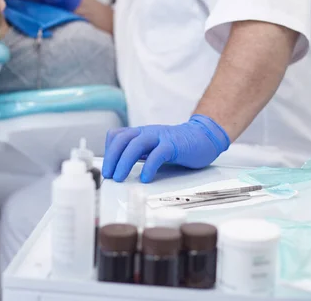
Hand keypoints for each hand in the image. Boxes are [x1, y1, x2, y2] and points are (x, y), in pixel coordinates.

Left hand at [102, 115, 229, 182]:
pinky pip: (158, 154)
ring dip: (124, 162)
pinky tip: (145, 178)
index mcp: (141, 133)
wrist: (203, 137)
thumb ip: (140, 154)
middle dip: (112, 157)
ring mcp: (160, 137)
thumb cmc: (178, 146)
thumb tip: (121, 168)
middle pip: (123, 139)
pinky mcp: (174, 145)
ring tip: (120, 177)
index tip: (107, 168)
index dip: (109, 150)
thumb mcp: (153, 147)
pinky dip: (149, 166)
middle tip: (109, 175)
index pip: (117, 135)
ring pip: (136, 144)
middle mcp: (148, 132)